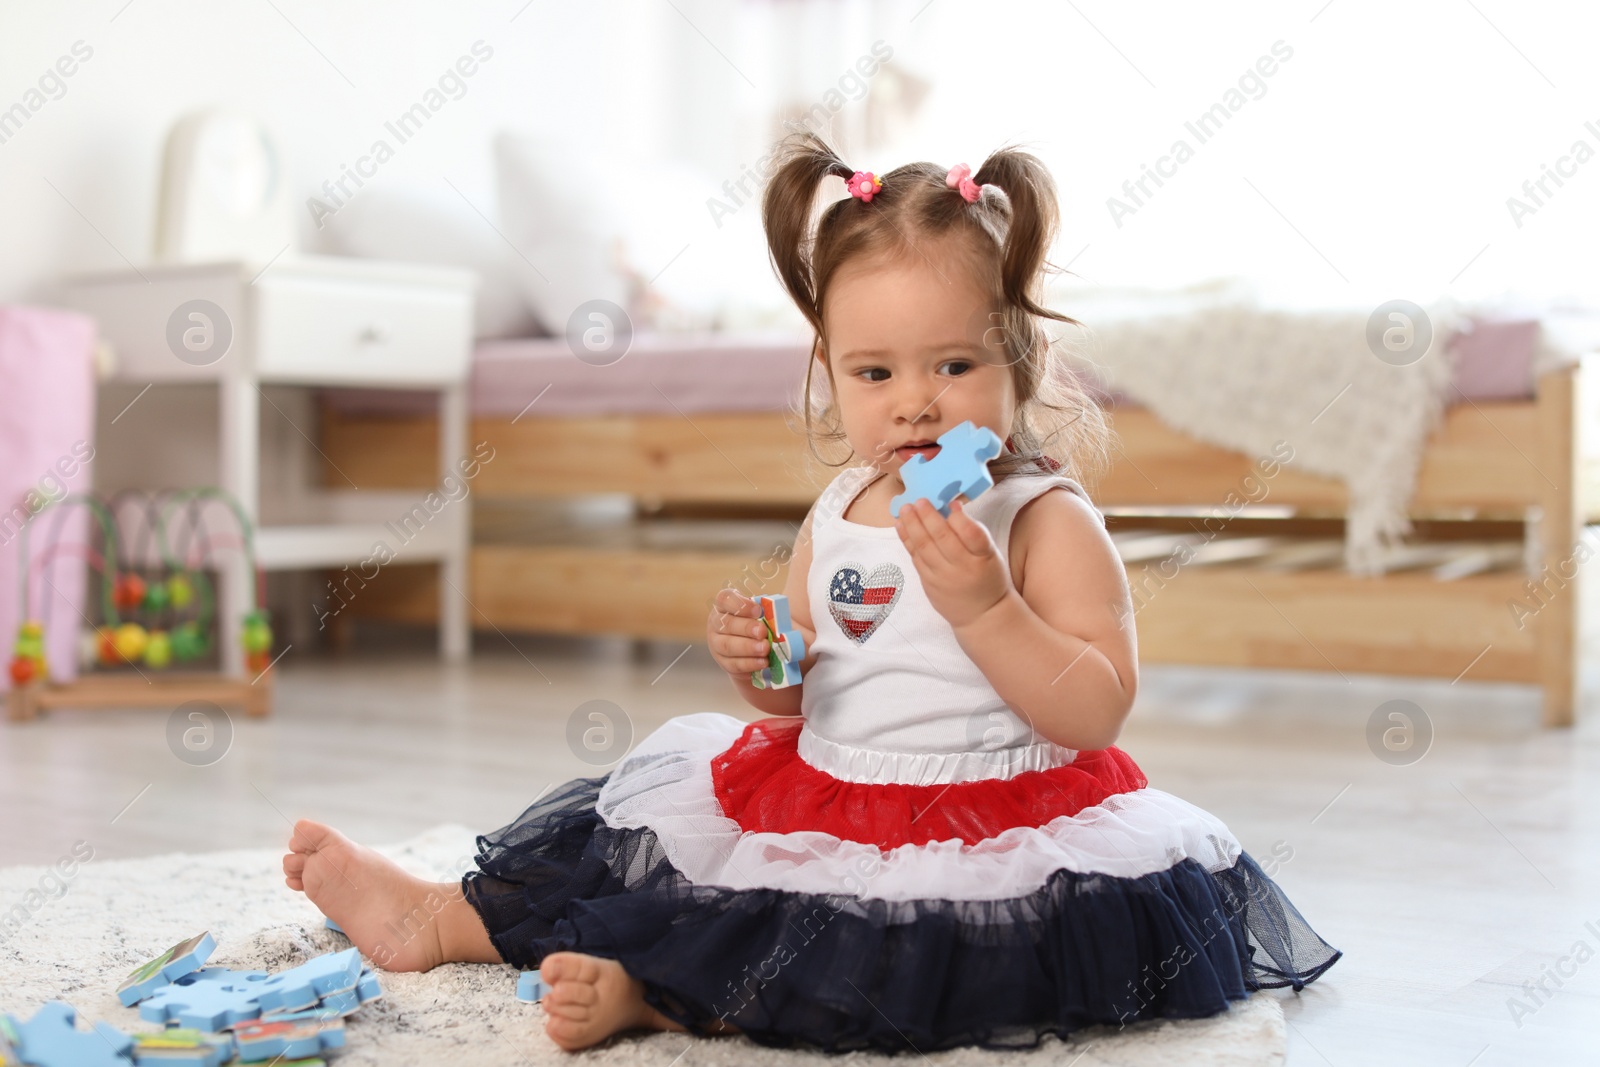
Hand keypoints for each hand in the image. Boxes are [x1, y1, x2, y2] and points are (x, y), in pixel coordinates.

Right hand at [707, 588, 771, 679]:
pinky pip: (733, 665)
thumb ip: (766, 611)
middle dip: (746, 628)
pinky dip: (749, 664)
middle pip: (726, 624)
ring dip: (748, 648)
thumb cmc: (757, 621)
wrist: (751, 643)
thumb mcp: (759, 611)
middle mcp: (716, 623)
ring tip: (765, 649)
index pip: (725, 599)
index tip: (758, 610)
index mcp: (724, 605)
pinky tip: (763, 662)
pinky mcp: (723, 662)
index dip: (740, 604)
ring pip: (727, 646)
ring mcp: (716, 644)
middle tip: (763, 632)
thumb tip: (776, 616)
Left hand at [896, 497, 1011, 629]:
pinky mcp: (928, 584)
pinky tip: (901, 525)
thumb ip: (973, 533)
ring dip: (912, 525)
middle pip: (942, 539)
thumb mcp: (991, 554)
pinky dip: (907, 540)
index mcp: (982, 558)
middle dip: (928, 517)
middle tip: (919, 500)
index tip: (952, 503)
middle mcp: (962, 568)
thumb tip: (951, 508)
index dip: (960, 518)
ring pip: (924, 548)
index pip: (972, 536)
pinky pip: (915, 558)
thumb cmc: (987, 578)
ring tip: (905, 508)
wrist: (981, 615)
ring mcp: (942, 578)